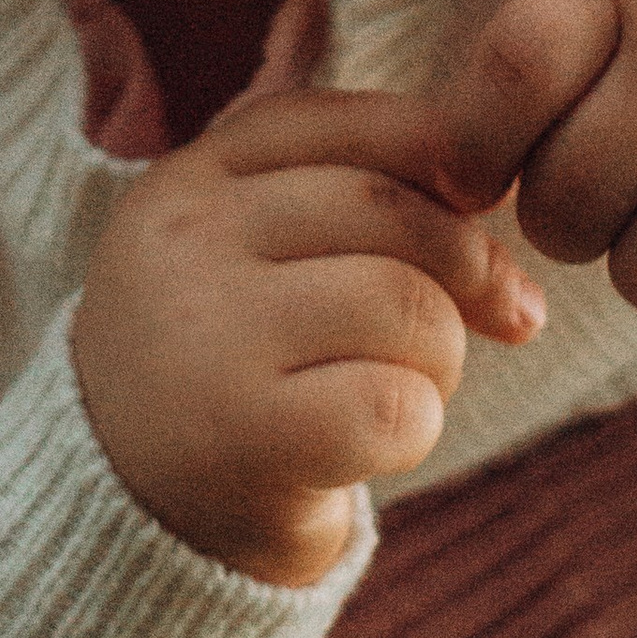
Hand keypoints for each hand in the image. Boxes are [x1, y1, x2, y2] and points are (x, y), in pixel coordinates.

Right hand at [70, 90, 544, 589]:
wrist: (129, 515)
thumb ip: (358, 189)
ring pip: (404, 306)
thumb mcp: (259, 249)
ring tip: (405, 385)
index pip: (348, 123)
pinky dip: (418, 428)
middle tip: (500, 315)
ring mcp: (207, 336)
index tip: (486, 213)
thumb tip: (507, 182)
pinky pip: (394, 405)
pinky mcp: (243, 437)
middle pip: (389, 210)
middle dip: (469, 267)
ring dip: (442, 355)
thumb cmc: (232, 364)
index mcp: (187, 179)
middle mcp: (183, 241)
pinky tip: (379, 445)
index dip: (445, 160)